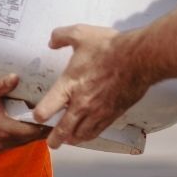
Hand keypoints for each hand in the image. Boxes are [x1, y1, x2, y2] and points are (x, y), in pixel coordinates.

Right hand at [0, 74, 50, 151]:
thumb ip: (1, 85)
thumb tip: (16, 77)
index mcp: (3, 129)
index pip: (32, 131)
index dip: (46, 125)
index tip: (58, 115)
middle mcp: (3, 141)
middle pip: (31, 138)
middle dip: (44, 128)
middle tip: (57, 115)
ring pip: (25, 142)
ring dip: (35, 132)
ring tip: (48, 118)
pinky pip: (17, 142)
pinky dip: (25, 134)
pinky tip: (30, 122)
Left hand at [31, 25, 149, 148]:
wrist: (138, 58)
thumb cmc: (109, 47)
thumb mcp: (81, 34)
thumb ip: (61, 36)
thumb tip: (51, 42)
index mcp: (69, 85)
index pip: (46, 109)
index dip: (39, 115)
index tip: (37, 116)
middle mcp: (81, 103)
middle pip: (63, 130)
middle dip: (55, 139)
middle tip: (52, 143)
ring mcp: (98, 112)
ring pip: (81, 135)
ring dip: (73, 139)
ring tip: (69, 140)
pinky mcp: (113, 114)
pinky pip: (98, 131)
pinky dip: (90, 135)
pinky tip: (88, 133)